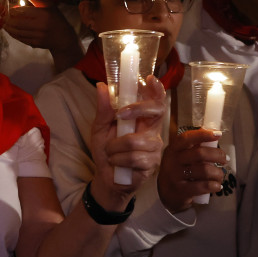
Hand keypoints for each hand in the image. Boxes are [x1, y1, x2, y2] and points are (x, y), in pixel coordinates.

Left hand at [4, 0, 76, 50]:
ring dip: (9, 28)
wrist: (63, 38)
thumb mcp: (49, 6)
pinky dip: (14, 35)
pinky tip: (11, 31)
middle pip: (19, 23)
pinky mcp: (35, 44)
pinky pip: (21, 39)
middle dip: (9, 20)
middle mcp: (41, 26)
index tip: (8, 9)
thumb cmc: (56, 19)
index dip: (14, 11)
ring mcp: (38, 36)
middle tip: (3, 18)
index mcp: (44, 14)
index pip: (24, 12)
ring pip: (18, 32)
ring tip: (4, 24)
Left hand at [89, 77, 165, 208]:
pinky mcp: (152, 163)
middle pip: (157, 111)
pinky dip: (118, 160)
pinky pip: (134, 158)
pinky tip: (116, 163)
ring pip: (136, 140)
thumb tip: (101, 86)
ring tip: (111, 152)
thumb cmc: (106, 151)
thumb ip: (103, 109)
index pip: (156, 100)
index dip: (157, 89)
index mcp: (142, 119)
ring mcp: (155, 147)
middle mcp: (153, 130)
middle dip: (137, 109)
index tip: (150, 79)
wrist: (106, 177)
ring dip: (115, 147)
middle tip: (119, 115)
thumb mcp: (100, 128)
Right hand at [157, 129, 225, 212]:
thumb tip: (214, 134)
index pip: (187, 138)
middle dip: (218, 155)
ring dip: (218, 173)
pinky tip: (216, 186)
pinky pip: (203, 186)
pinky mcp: (181, 191)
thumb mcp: (179, 157)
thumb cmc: (178, 172)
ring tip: (219, 175)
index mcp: (173, 150)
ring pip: (205, 170)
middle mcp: (172, 161)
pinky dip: (214, 185)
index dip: (203, 135)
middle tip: (225, 159)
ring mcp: (175, 176)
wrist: (165, 195)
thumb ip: (193, 148)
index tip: (218, 134)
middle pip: (200, 153)